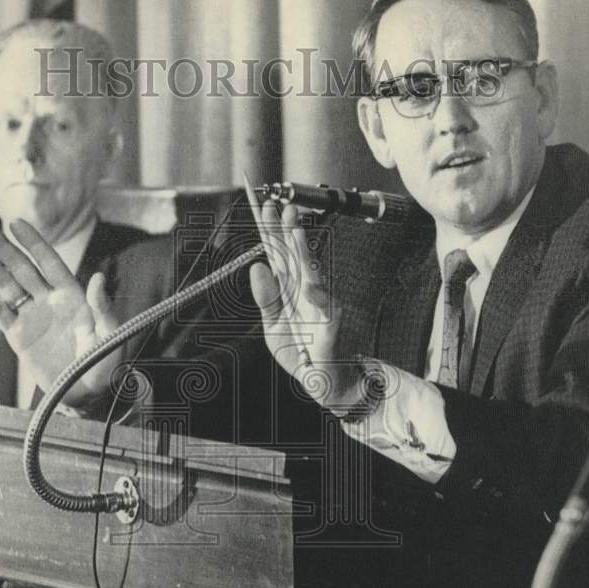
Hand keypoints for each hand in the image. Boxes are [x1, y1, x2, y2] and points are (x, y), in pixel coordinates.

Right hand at [0, 218, 122, 404]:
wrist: (85, 394)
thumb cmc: (104, 362)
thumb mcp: (109, 335)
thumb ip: (102, 308)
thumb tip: (98, 277)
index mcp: (71, 295)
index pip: (49, 262)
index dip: (33, 243)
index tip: (16, 223)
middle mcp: (49, 300)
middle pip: (21, 268)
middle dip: (3, 247)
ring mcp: (32, 316)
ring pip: (7, 286)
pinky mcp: (19, 336)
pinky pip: (1, 316)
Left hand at [247, 199, 359, 411]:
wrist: (324, 383)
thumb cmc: (301, 353)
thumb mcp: (273, 325)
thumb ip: (265, 297)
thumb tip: (257, 266)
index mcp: (288, 289)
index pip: (278, 253)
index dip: (271, 230)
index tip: (263, 206)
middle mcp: (304, 291)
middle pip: (293, 255)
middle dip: (286, 230)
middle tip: (280, 204)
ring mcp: (319, 304)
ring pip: (310, 272)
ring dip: (302, 251)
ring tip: (295, 229)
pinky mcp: (330, 323)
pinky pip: (324, 307)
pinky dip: (317, 296)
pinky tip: (309, 283)